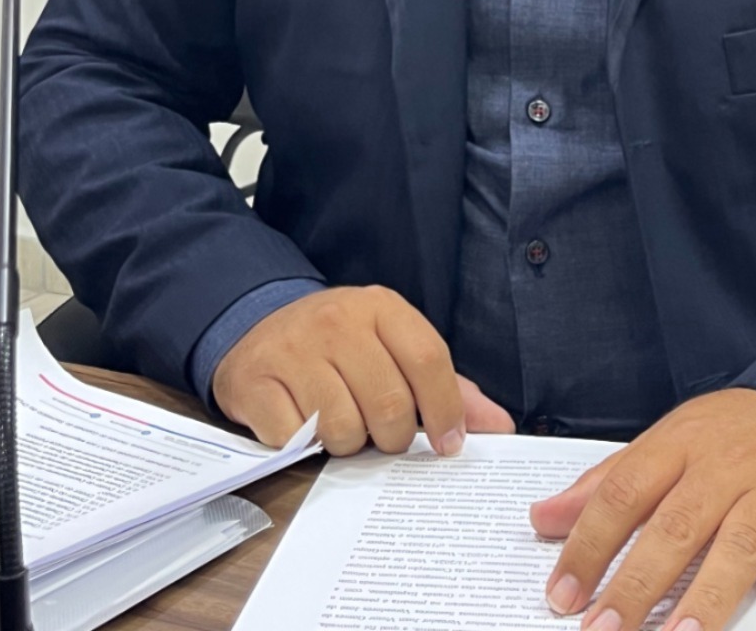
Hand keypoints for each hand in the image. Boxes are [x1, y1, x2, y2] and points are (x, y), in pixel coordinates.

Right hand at [211, 285, 513, 455]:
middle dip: (393, 437)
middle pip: (389, 404)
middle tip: (383, 436)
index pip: (428, 359)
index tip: (447, 443)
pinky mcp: (256, 382)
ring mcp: (294, 350)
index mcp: (380, 307)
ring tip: (342, 424)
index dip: (445, 409)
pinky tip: (303, 425)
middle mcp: (337, 322)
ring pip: (343, 429)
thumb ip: (446, 386)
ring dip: (347, 443)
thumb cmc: (339, 344)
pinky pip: (295, 440)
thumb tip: (498, 427)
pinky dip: (304, 447)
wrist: (258, 326)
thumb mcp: (392, 346)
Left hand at [530, 388, 755, 630]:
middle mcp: (727, 467)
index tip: (561, 594)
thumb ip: (609, 481)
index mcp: (681, 444)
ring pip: (739, 546)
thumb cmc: (738, 433)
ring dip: (708, 599)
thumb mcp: (671, 439)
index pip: (625, 491)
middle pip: (676, 526)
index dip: (589, 542)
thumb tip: (542, 517)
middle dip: (637, 582)